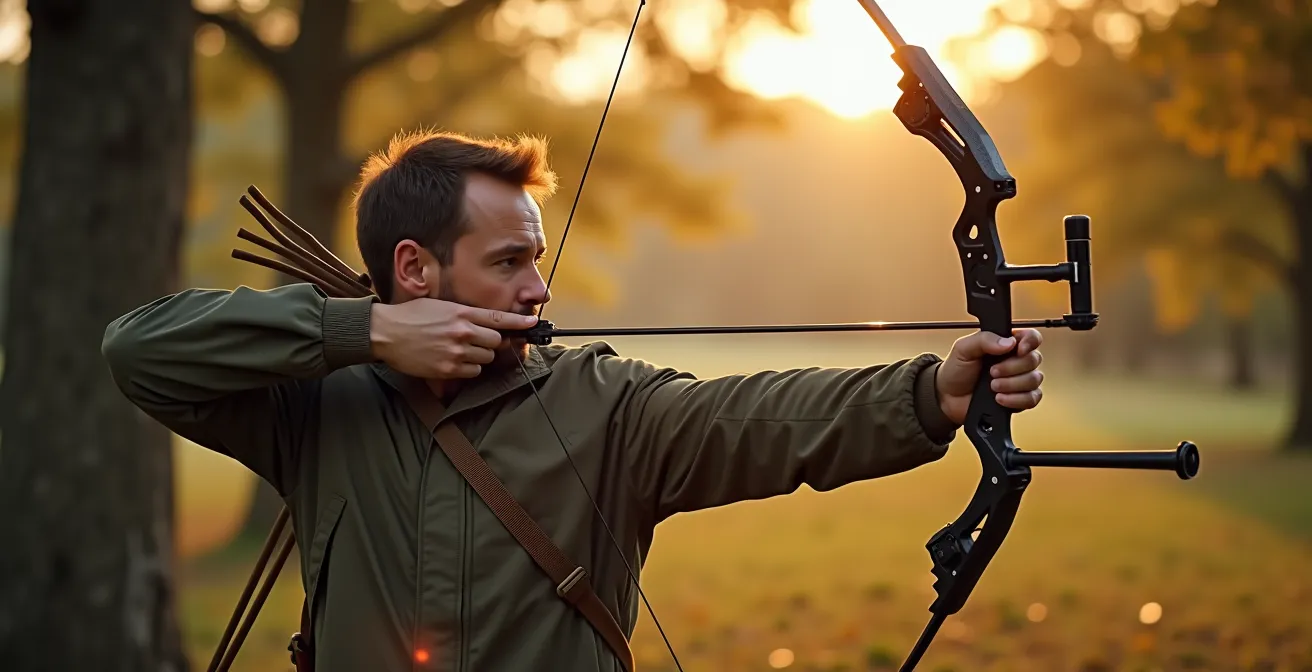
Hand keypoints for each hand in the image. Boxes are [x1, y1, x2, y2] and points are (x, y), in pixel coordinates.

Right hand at [370, 299, 537, 378]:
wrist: (385, 332)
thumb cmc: (411, 316)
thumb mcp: (440, 306)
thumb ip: (464, 313)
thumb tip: (486, 322)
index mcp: (462, 312)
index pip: (499, 318)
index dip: (519, 323)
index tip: (533, 324)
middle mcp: (463, 331)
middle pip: (496, 342)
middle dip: (490, 343)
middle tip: (476, 341)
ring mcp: (456, 351)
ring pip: (486, 359)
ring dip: (478, 356)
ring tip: (459, 350)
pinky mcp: (448, 368)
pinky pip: (472, 372)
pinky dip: (467, 369)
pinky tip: (452, 361)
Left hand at [936, 328, 1044, 425]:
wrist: (947, 397)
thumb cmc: (956, 370)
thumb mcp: (963, 348)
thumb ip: (984, 339)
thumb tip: (1008, 342)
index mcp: (1006, 344)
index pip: (1031, 337)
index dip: (1030, 342)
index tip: (1018, 349)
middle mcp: (1016, 361)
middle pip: (1034, 359)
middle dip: (1012, 367)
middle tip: (991, 372)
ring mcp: (1019, 381)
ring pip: (1034, 380)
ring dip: (1012, 384)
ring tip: (992, 386)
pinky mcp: (1019, 399)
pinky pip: (1032, 399)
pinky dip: (1016, 400)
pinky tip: (999, 398)